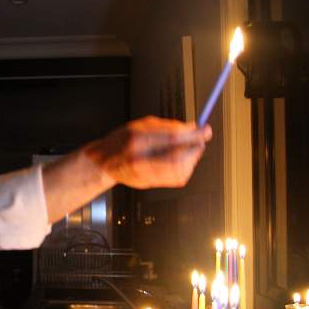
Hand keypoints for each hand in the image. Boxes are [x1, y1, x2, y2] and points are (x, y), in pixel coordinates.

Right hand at [89, 116, 210, 188]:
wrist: (104, 163)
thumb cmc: (120, 141)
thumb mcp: (141, 125)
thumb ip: (167, 126)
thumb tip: (192, 126)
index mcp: (137, 139)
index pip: (172, 137)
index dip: (192, 134)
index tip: (205, 130)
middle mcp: (139, 158)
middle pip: (178, 156)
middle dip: (194, 147)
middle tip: (201, 140)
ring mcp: (144, 173)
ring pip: (180, 169)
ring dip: (192, 159)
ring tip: (191, 150)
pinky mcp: (150, 183)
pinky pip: (176, 179)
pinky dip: (186, 169)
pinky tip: (183, 162)